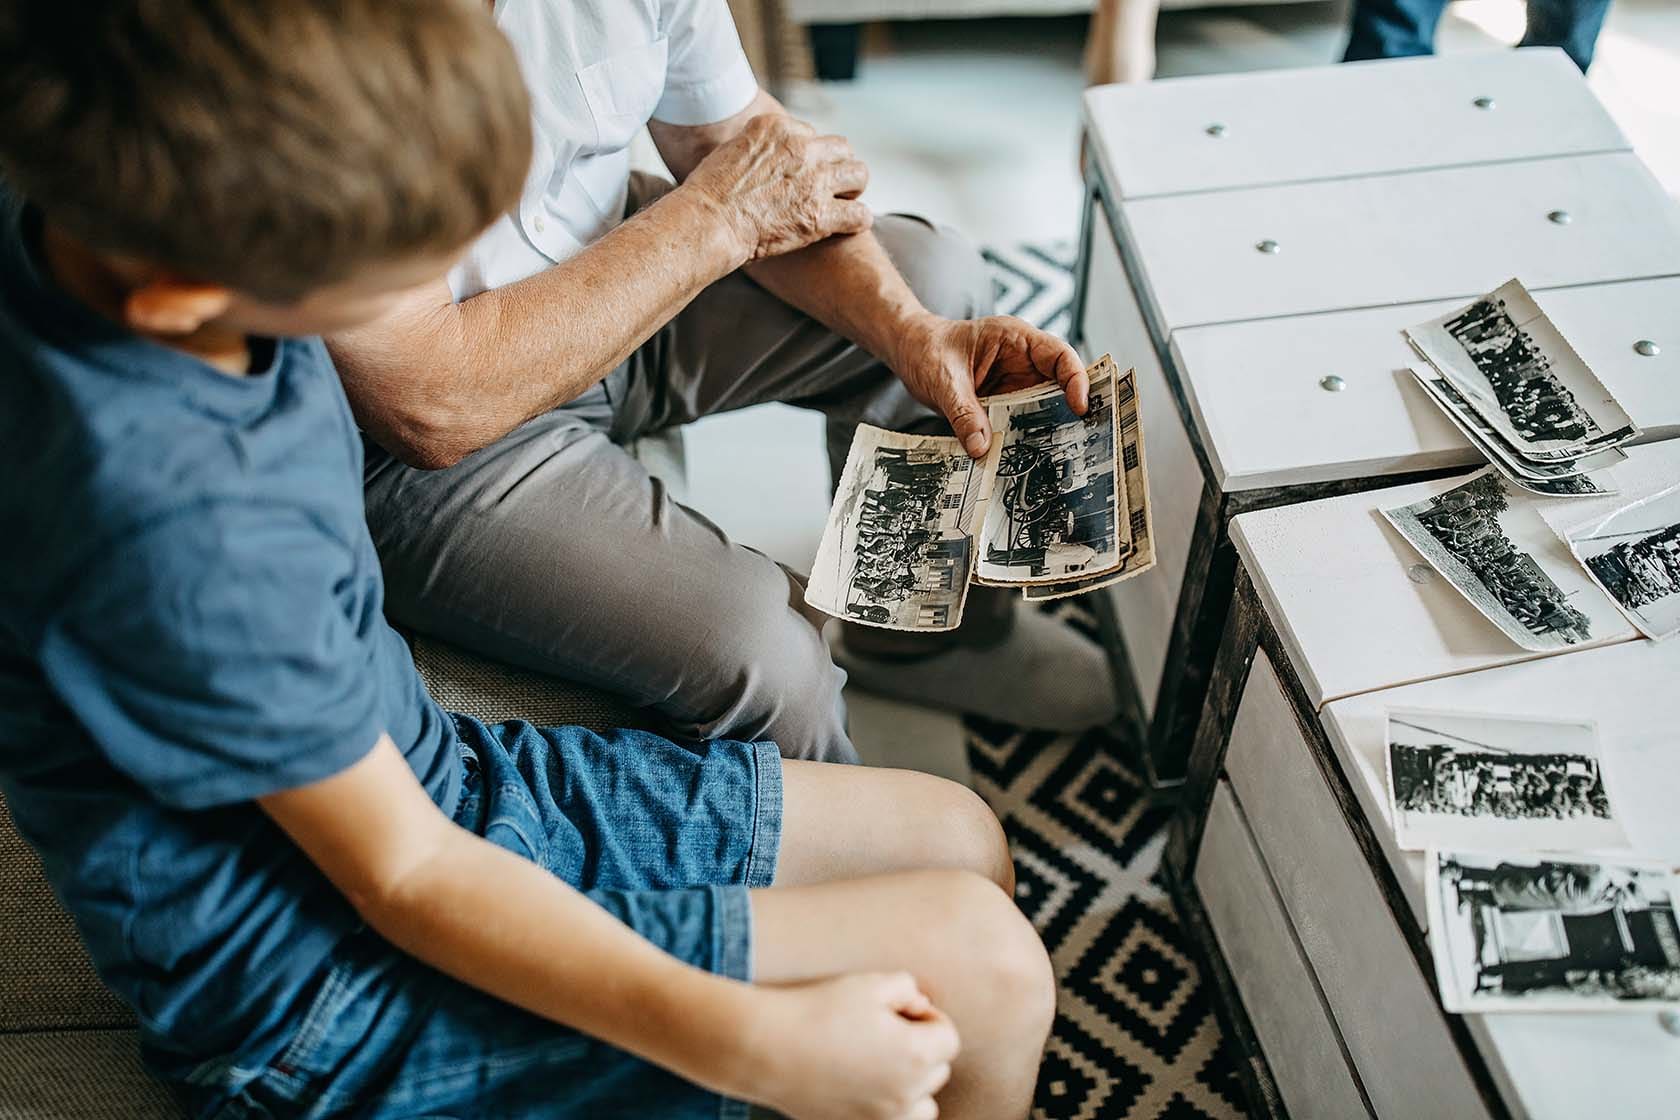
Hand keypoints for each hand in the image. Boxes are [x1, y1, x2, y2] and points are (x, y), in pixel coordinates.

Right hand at [684, 113, 872, 264]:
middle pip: (841, 149)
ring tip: (847, 201)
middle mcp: (801, 148)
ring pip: (858, 175)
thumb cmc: (710, 193)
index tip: (804, 172)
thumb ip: (755, 145)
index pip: (812, 135)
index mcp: (778, 128)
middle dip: (839, 166)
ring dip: (854, 188)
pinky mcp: (820, 214)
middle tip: (833, 185)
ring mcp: (814, 180)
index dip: (811, 156)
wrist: (709, 223)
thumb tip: (762, 152)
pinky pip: (859, 214)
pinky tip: (852, 225)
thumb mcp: (730, 150)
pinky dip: (858, 220)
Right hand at [734, 972, 958, 1119]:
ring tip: (879, 1061)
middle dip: (920, 1046)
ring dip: (912, 1083)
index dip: (927, 1016)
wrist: (766, 1049)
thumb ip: (908, 989)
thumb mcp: (870, 984)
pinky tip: (865, 1084)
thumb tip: (918, 1005)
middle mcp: (907, 1095)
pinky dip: (890, 1106)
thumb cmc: (819, 1010)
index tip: (899, 1008)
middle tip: (882, 1028)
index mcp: (917, 1056)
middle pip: (937, 1070)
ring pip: (922, 1104)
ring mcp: (883, 1118)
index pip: (948, 1037)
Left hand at [893, 314, 1088, 457]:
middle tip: (1079, 439)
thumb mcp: (943, 379)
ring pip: (1042, 407)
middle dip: (1069, 411)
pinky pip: (1020, 421)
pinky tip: (1022, 457)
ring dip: (1046, 430)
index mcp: (1015, 338)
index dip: (1075, 380)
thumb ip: (962, 413)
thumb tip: (980, 448)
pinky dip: (1022, 438)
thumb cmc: (927, 348)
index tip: (1079, 407)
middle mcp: (1021, 361)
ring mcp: (1014, 383)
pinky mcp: (1003, 403)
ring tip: (1052, 456)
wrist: (910, 351)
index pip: (1059, 355)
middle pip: (1059, 385)